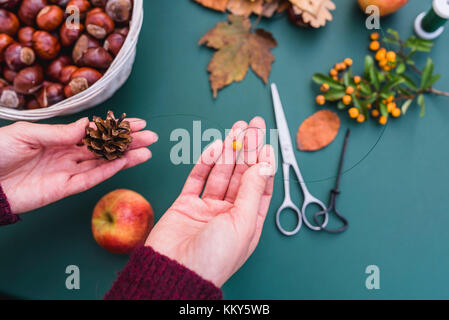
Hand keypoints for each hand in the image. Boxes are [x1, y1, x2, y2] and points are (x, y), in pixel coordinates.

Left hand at [0, 118, 157, 213]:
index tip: (135, 123)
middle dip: (128, 141)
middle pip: (104, 147)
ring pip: (103, 163)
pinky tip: (125, 163)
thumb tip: (88, 126)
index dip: (115, 127)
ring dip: (125, 156)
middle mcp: (66, 153)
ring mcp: (67, 171)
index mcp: (58, 137)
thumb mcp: (26, 134)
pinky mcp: (64, 188)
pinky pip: (92, 178)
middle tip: (150, 136)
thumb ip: (60, 132)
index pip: (94, 131)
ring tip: (147, 151)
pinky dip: (110, 171)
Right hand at [146, 117, 275, 286]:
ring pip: (221, 173)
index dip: (263, 164)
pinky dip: (206, 162)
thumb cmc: (213, 258)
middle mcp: (228, 213)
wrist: (174, 271)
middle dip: (247, 149)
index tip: (266, 142)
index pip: (260, 186)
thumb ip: (251, 191)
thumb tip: (264, 165)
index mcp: (247, 222)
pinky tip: (216, 147)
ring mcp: (206, 208)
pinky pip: (198, 179)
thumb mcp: (242, 222)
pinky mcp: (185, 204)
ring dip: (229, 151)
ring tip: (236, 129)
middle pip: (241, 175)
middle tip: (252, 125)